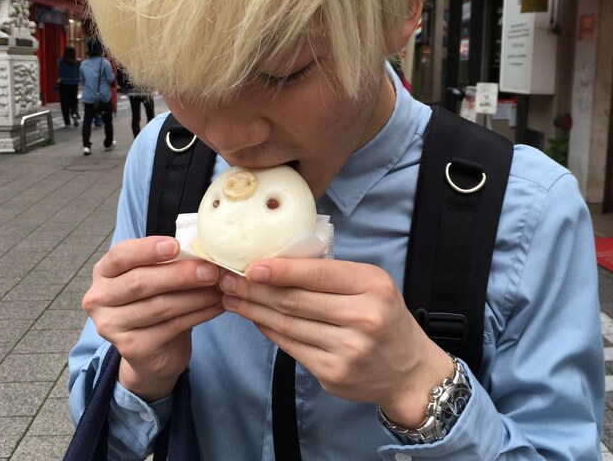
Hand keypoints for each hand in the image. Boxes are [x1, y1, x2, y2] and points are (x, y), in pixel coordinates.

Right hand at [83, 236, 223, 400]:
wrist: (154, 350)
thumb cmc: (156, 300)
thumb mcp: (157, 276)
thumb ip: (169, 262)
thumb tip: (203, 249)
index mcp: (105, 271)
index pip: (121, 255)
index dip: (147, 249)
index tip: (175, 245)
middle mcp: (100, 298)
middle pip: (140, 282)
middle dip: (180, 275)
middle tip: (211, 270)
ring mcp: (111, 326)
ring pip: (159, 306)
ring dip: (195, 296)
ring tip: (219, 288)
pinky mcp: (131, 348)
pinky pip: (171, 326)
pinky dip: (199, 314)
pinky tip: (217, 306)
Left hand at [219, 258, 451, 427]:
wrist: (409, 371)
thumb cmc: (386, 317)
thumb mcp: (371, 284)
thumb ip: (333, 275)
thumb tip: (278, 265)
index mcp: (372, 286)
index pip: (318, 274)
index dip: (281, 270)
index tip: (251, 266)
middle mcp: (362, 317)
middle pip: (296, 300)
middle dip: (256, 289)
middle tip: (228, 279)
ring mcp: (347, 349)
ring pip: (288, 324)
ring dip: (254, 310)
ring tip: (232, 297)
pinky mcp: (333, 373)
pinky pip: (291, 347)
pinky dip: (269, 330)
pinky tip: (255, 318)